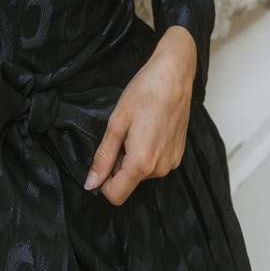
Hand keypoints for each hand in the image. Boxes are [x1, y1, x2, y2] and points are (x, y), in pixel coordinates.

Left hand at [83, 26, 196, 204]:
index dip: (103, 181)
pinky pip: (155, 163)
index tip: (103, 157)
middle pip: (128, 181)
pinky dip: (146, 151)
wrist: (174, 75)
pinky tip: (149, 128)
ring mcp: (171, 163)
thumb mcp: (116, 124)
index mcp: (142, 164)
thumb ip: (103, 157)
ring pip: (141, 172)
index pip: (115, 195)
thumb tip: (91, 183)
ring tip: (137, 128)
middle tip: (123, 133)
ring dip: (132, 156)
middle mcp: (160, 169)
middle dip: (119, 163)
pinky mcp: (178, 154)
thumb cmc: (144, 93)